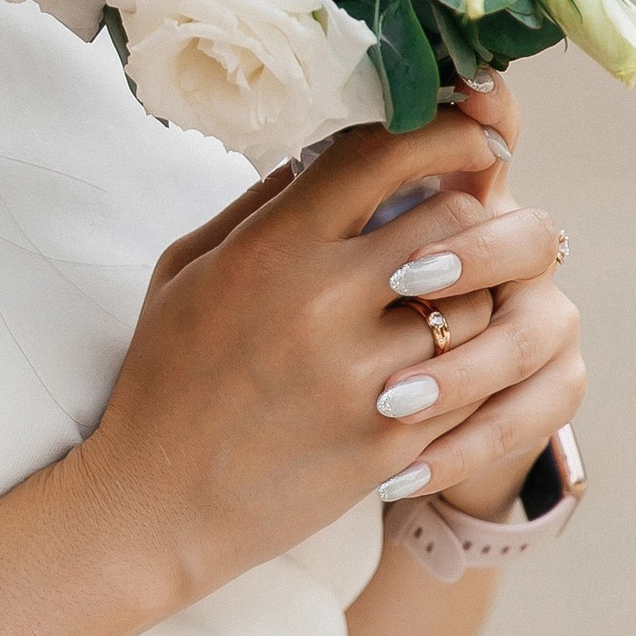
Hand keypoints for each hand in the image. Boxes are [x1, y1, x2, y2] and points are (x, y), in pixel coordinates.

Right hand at [79, 81, 576, 613]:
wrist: (158, 504)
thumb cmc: (167, 377)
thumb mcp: (188, 268)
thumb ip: (262, 204)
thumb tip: (328, 151)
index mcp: (274, 247)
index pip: (384, 154)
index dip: (446, 132)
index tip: (473, 137)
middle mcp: (324, 302)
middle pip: (451, 220)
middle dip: (469, 214)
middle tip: (472, 221)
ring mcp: (363, 377)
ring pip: (476, 303)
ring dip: (476, 293)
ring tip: (452, 297)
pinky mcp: (390, 442)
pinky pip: (472, 383)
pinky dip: (470, 365)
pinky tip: (447, 363)